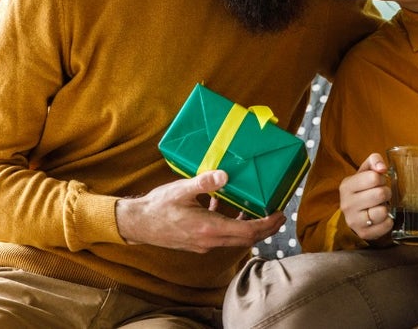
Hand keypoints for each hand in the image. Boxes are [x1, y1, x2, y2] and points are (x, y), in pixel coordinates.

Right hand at [116, 170, 285, 252]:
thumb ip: (204, 182)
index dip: (267, 224)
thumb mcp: (182, 190)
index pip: (247, 231)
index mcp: (208, 228)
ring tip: (260, 211)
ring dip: (249, 227)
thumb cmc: (158, 207)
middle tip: (278, 215)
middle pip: (246, 239)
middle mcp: (209, 240)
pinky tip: (225, 207)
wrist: (138, 224)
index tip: (279, 214)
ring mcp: (203, 244)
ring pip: (235, 239)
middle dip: (265, 228)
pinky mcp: (198, 243)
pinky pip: (222, 236)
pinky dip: (231, 225)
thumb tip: (225, 175)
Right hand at [339, 154, 392, 241]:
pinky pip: (386, 225)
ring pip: (383, 211)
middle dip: (386, 192)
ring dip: (386, 207)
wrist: (354, 214)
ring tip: (379, 206)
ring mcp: (354, 221)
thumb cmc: (362, 189)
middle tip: (381, 194)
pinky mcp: (364, 233)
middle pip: (380, 194)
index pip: (373, 177)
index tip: (378, 182)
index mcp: (346, 186)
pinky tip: (381, 217)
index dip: (381, 178)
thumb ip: (374, 161)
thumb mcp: (364, 172)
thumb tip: (382, 167)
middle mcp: (347, 204)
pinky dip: (388, 220)